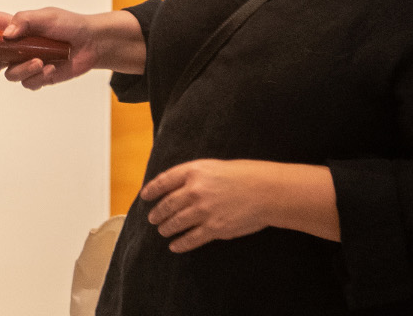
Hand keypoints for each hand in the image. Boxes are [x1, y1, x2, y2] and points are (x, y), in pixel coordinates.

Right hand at [0, 7, 139, 89]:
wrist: (91, 44)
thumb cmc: (69, 25)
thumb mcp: (46, 16)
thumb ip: (24, 21)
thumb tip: (6, 35)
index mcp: (15, 27)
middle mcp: (17, 46)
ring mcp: (26, 62)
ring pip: (10, 73)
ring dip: (23, 69)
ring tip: (40, 62)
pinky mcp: (38, 76)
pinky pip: (28, 83)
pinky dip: (38, 76)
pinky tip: (51, 67)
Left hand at [141, 160, 338, 250]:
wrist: (267, 191)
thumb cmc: (245, 175)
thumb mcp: (215, 166)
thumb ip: (195, 175)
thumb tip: (179, 186)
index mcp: (194, 171)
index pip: (164, 181)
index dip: (152, 190)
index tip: (145, 196)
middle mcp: (194, 190)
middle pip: (167, 204)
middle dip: (157, 213)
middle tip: (153, 218)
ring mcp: (203, 211)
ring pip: (176, 223)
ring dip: (166, 228)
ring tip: (162, 231)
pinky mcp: (214, 228)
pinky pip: (191, 239)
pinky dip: (180, 244)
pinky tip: (175, 246)